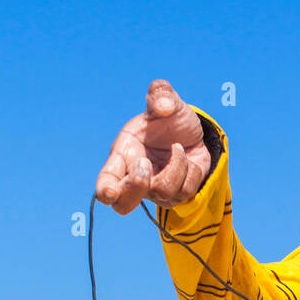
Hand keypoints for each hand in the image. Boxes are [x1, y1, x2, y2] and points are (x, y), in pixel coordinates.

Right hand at [95, 80, 210, 215]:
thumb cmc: (170, 118)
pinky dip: (191, 170)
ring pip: (163, 194)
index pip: (106, 183)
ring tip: (178, 148)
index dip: (105, 191)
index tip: (111, 191)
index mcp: (122, 156)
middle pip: (123, 205)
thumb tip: (163, 106)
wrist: (194, 132)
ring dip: (176, 166)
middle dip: (136, 188)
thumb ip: (161, 94)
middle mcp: (136, 178)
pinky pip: (186, 191)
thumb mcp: (166, 99)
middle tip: (146, 163)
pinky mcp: (178, 195)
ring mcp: (156, 191)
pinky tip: (188, 158)